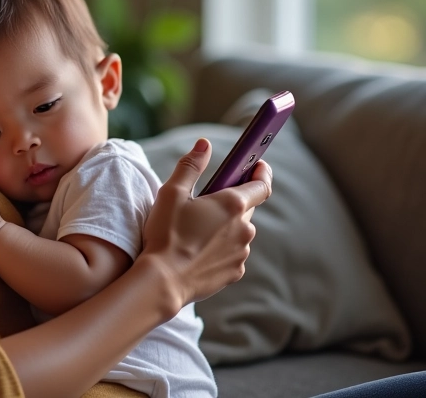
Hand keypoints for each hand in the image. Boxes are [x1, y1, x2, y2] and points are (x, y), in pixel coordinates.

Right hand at [141, 138, 271, 312]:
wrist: (163, 281)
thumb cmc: (166, 233)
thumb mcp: (172, 192)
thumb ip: (191, 166)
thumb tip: (204, 144)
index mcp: (232, 205)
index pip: (261, 184)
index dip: (262, 172)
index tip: (259, 164)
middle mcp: (244, 228)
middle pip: (247, 207)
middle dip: (233, 200)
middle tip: (209, 199)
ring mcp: (241, 253)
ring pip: (239, 231)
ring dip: (226, 226)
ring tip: (198, 229)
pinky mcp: (235, 272)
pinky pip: (233, 253)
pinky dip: (222, 247)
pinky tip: (199, 249)